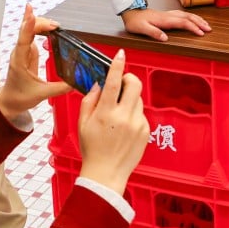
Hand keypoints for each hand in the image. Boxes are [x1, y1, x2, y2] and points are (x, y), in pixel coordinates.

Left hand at [0, 4, 69, 121]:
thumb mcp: (41, 94)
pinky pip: (31, 35)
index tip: (31, 13)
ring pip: (29, 30)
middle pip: (27, 30)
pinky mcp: (27, 52)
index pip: (23, 40)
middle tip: (54, 25)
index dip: (28, 26)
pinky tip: (46, 25)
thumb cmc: (19, 97)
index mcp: (20, 62)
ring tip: (53, 25)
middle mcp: (19, 54)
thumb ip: (59, 88)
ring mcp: (23, 52)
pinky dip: (39, 28)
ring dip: (40, 24)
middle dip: (40, 23)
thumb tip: (74, 82)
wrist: (9, 101)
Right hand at [77, 49, 148, 194]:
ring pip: (138, 99)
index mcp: (105, 113)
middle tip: (122, 82)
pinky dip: (133, 114)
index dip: (117, 65)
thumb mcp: (82, 123)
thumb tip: (99, 84)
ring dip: (129, 99)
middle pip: (135, 84)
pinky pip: (141, 114)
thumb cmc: (92, 149)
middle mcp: (124, 117)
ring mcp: (137, 124)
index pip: (113, 82)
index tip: (120, 54)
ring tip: (118, 114)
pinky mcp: (146, 131)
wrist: (106, 174)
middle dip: (129, 78)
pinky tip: (124, 128)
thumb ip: (90, 100)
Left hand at [121, 8, 210, 41]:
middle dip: (199, 23)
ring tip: (205, 24)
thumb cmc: (135, 21)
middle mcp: (168, 16)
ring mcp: (168, 14)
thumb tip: (165, 38)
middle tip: (209, 29)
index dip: (193, 27)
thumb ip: (153, 33)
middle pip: (188, 17)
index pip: (182, 23)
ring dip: (197, 19)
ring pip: (186, 15)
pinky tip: (193, 19)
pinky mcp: (166, 15)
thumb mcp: (141, 29)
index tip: (201, 33)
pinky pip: (182, 14)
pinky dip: (190, 17)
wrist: (130, 10)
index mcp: (164, 20)